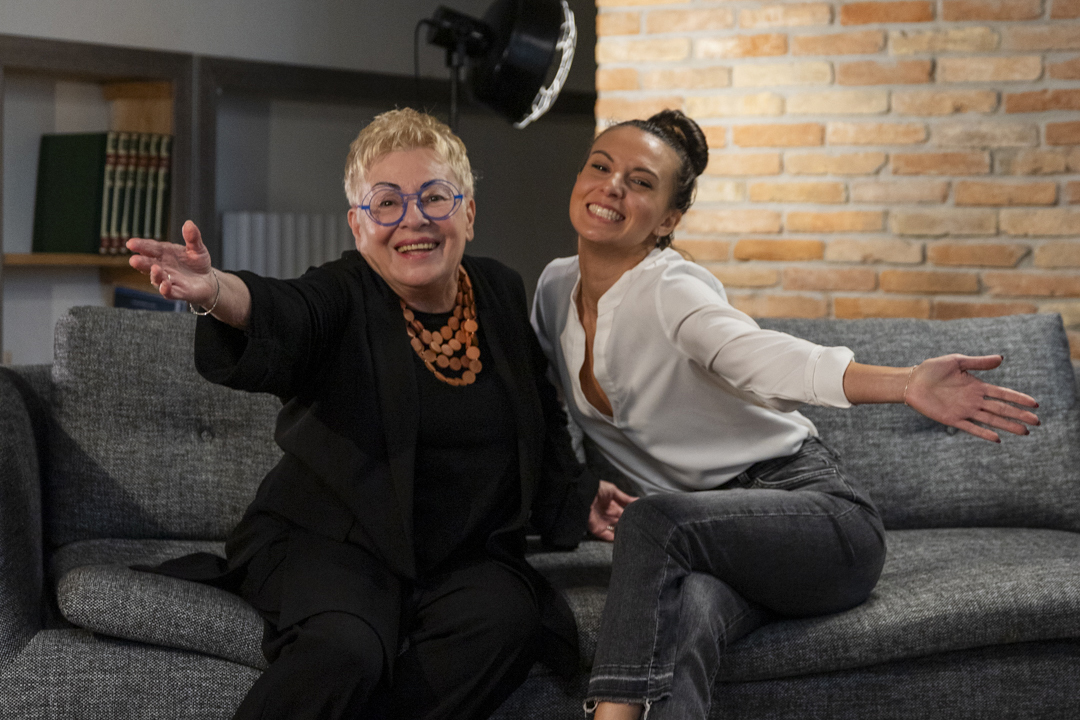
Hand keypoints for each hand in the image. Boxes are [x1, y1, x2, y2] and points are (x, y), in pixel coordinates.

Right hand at [126, 220, 214, 306]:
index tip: (131, 243)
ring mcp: (167, 280)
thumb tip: (189, 223)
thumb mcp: (197, 248)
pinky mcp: (176, 292)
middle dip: (141, 262)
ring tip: (155, 268)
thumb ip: (193, 238)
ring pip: (157, 278)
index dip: (141, 246)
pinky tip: (165, 285)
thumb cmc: (197, 262)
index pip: (151, 248)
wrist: (207, 280)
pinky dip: (165, 289)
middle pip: (149, 264)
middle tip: (133, 260)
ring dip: (154, 274)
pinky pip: (168, 292)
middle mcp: (162, 266)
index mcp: (164, 253)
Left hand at [588, 480, 636, 541]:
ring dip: (622, 532)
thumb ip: (625, 498)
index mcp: (612, 505)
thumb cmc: (596, 489)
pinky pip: (607, 536)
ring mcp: (603, 522)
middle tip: (638, 527)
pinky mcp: (597, 529)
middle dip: (628, 524)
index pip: (624, 512)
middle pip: (621, 522)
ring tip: (633, 534)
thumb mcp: (613, 490)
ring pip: (615, 530)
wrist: (583, 494)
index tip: (640, 518)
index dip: (631, 515)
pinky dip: (614, 538)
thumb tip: (638, 500)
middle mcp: (608, 515)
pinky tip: (623, 538)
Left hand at [903, 354, 1038, 442]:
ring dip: (1007, 426)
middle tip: (1037, 422)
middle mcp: (973, 400)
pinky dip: (983, 433)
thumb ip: (978, 362)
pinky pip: (971, 428)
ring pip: (991, 420)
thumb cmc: (932, 369)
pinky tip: (997, 438)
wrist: (912, 381)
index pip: (1003, 393)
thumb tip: (1001, 358)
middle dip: (1019, 415)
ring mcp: (964, 410)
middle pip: (1001, 409)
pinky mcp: (952, 419)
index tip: (1035, 404)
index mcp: (977, 386)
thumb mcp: (957, 361)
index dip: (1018, 399)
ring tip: (1024, 432)